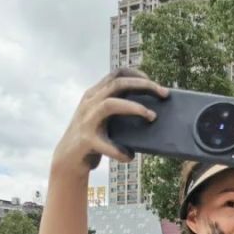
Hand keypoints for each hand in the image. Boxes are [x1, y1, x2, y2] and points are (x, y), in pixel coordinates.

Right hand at [51, 69, 167, 174]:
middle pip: (118, 84)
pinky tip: (129, 156)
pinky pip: (106, 144)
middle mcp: (90, 102)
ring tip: (152, 117)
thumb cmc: (94, 138)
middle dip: (144, 86)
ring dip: (135, 108)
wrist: (68, 159)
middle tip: (164, 94)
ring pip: (111, 104)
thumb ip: (120, 111)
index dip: (137, 75)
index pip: (116, 74)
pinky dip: (120, 151)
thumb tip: (154, 114)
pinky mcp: (86, 140)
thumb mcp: (106, 119)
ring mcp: (86, 120)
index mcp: (95, 94)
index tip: (154, 83)